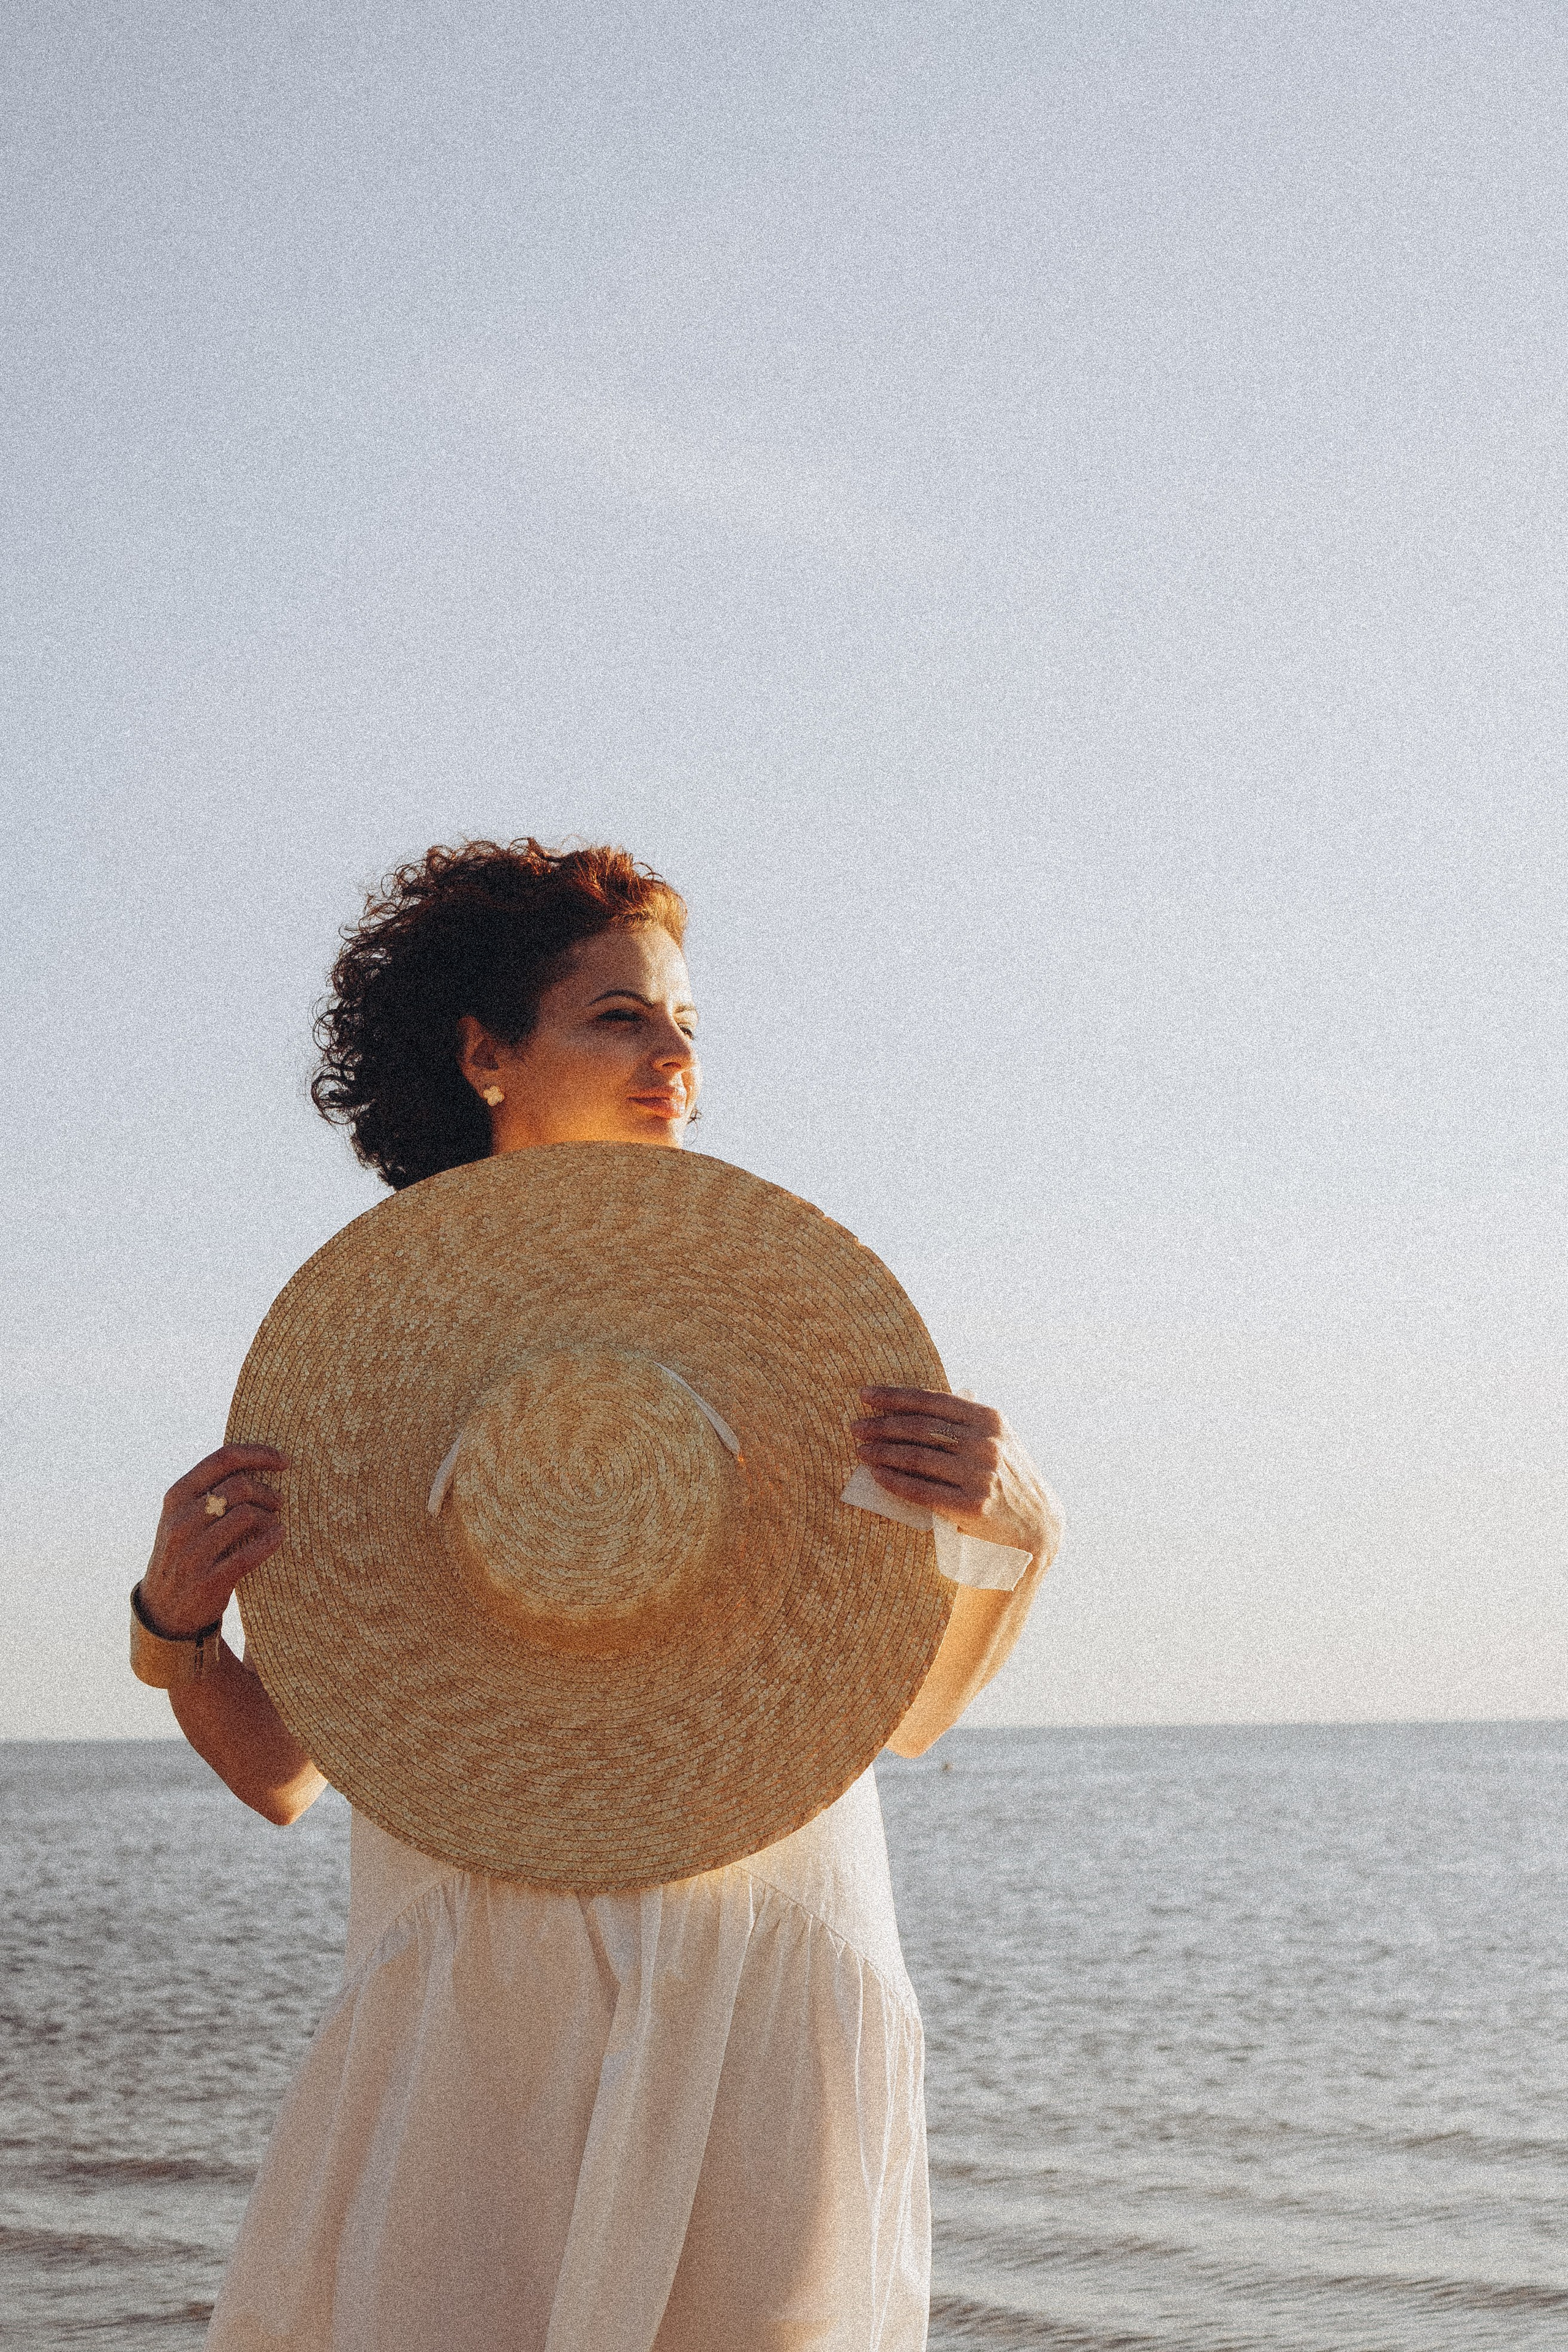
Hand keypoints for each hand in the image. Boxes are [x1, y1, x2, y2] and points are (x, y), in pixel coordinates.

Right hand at [140, 1445, 287, 1637]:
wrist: (163, 1608)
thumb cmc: (185, 1550)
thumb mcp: (184, 1515)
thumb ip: (210, 1489)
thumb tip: (257, 1460)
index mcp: (177, 1497)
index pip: (223, 1459)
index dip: (259, 1454)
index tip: (284, 1460)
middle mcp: (181, 1521)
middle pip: (239, 1486)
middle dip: (267, 1491)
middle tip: (278, 1501)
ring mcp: (192, 1552)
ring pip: (246, 1516)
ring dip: (269, 1517)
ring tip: (273, 1522)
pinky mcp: (209, 1580)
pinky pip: (250, 1554)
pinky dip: (271, 1541)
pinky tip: (279, 1536)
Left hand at [850, 1389, 1062, 1566]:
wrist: (1036, 1527)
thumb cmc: (1007, 1478)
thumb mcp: (998, 1440)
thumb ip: (965, 1420)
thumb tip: (913, 1403)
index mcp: (990, 1419)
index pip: (932, 1400)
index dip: (894, 1396)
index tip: (865, 1395)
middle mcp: (986, 1443)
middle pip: (920, 1427)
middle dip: (881, 1425)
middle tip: (855, 1426)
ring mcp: (980, 1475)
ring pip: (916, 1457)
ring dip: (882, 1452)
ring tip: (861, 1450)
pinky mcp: (972, 1506)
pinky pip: (921, 1490)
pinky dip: (894, 1480)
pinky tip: (877, 1475)